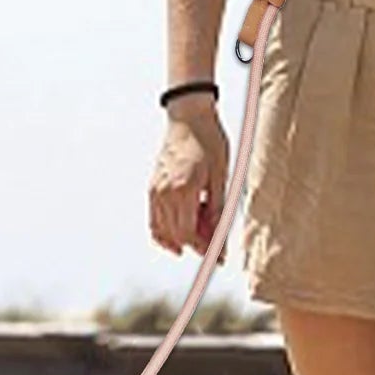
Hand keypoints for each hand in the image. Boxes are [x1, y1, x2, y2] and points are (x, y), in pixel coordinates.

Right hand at [149, 95, 230, 263]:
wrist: (189, 117)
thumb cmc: (209, 142)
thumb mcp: (222, 176)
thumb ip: (218, 210)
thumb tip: (220, 238)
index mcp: (184, 189)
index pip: (189, 233)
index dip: (204, 248)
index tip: (218, 256)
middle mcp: (165, 193)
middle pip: (176, 235)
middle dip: (196, 244)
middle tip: (214, 242)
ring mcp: (155, 191)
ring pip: (162, 231)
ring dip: (181, 239)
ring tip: (200, 231)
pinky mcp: (152, 188)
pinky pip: (154, 220)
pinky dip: (164, 233)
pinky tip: (178, 234)